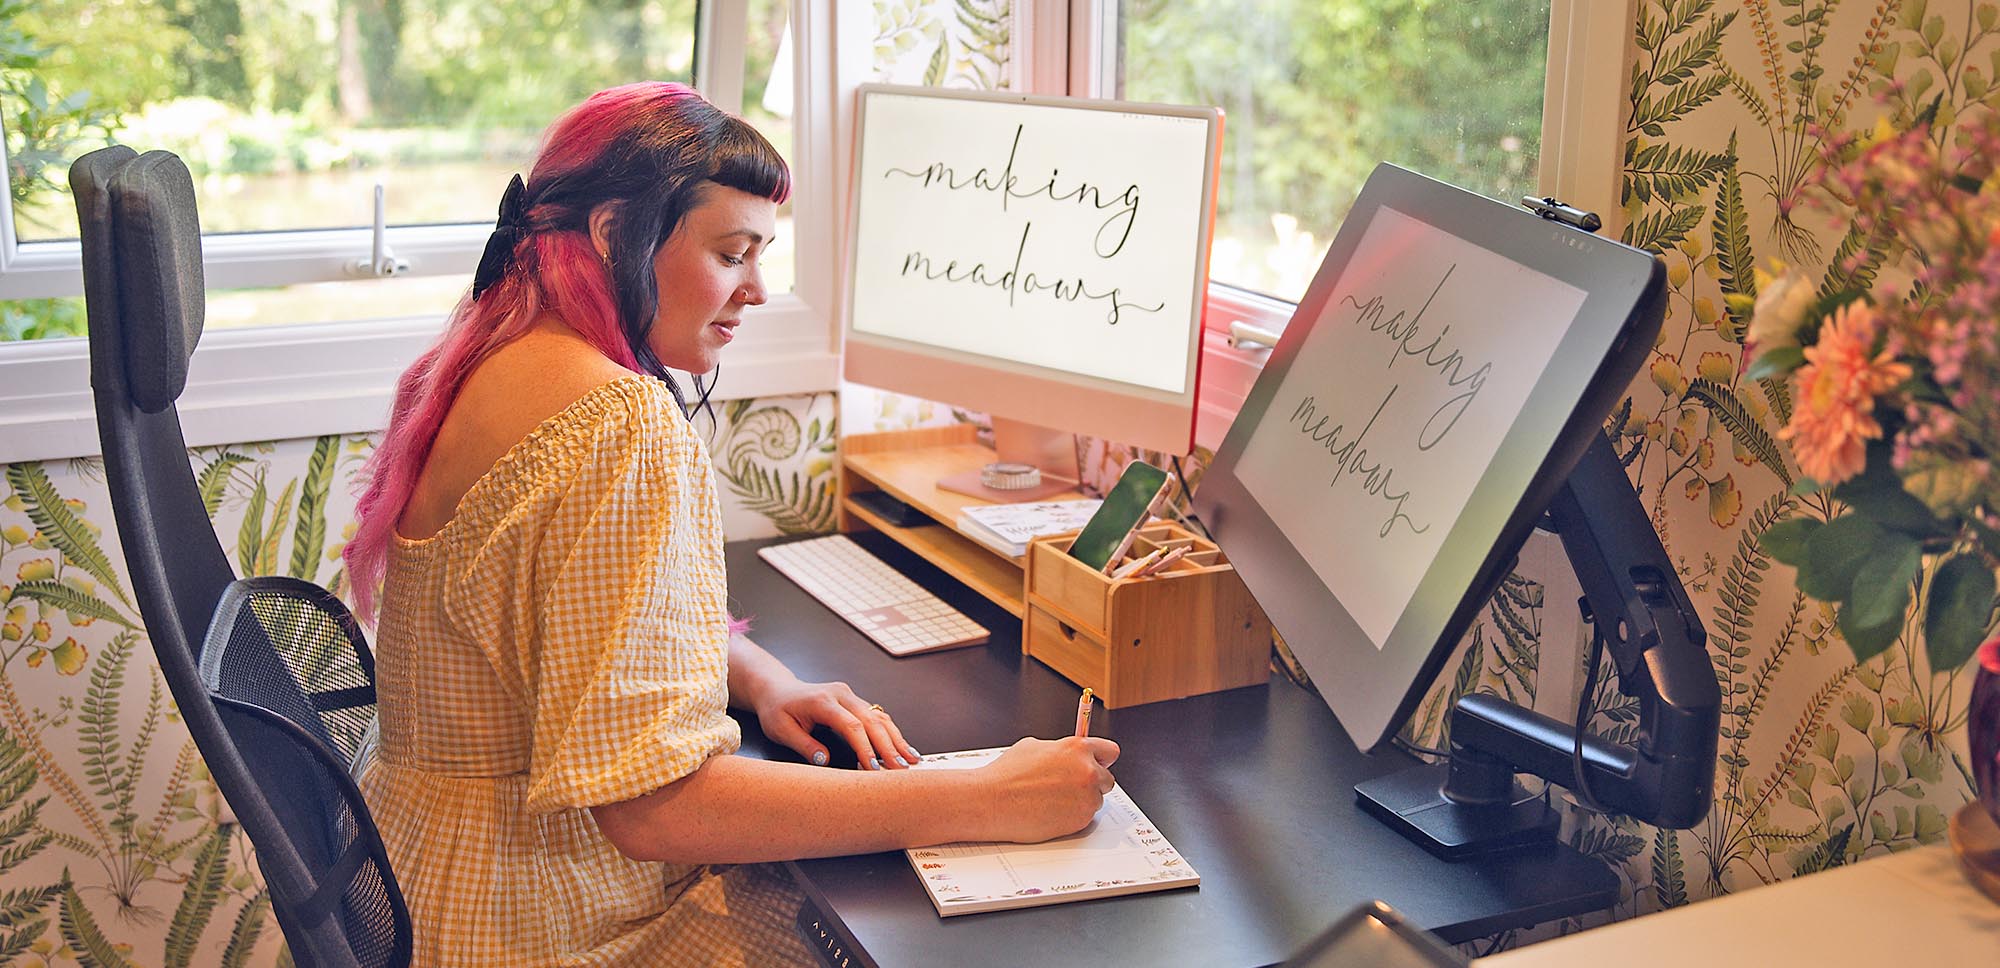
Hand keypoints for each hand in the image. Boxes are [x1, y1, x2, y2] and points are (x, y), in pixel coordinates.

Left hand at [753, 678, 921, 770]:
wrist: (778, 690)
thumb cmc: (777, 710)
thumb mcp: (780, 730)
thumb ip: (803, 744)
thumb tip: (823, 760)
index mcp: (823, 701)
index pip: (851, 726)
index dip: (865, 748)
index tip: (875, 768)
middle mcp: (841, 694)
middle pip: (872, 720)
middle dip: (889, 746)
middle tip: (902, 768)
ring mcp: (850, 695)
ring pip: (880, 717)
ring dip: (896, 739)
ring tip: (912, 759)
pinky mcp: (855, 700)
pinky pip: (877, 716)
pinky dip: (891, 732)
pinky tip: (903, 746)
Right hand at [975, 736, 1120, 842]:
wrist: (992, 801)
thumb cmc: (1007, 775)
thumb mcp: (1034, 747)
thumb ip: (1061, 750)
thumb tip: (1068, 754)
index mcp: (1077, 749)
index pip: (1110, 751)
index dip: (1102, 759)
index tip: (1098, 764)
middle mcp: (1087, 772)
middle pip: (1107, 780)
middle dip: (1092, 783)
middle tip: (1069, 788)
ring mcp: (1086, 798)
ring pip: (1095, 801)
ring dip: (1081, 801)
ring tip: (1052, 801)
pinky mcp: (1080, 821)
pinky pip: (1084, 818)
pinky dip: (1072, 817)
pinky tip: (1050, 812)